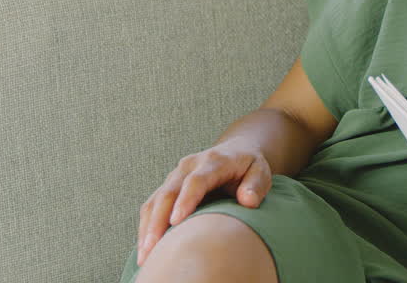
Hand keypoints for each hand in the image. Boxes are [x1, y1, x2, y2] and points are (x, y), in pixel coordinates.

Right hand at [136, 143, 272, 265]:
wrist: (236, 151)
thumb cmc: (249, 167)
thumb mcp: (261, 171)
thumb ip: (256, 185)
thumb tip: (247, 201)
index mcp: (214, 161)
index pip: (196, 181)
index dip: (185, 200)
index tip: (176, 222)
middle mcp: (189, 166)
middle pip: (168, 193)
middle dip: (158, 221)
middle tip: (152, 248)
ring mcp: (175, 175)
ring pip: (155, 201)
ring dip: (147, 228)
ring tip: (145, 255)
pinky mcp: (168, 186)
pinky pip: (152, 206)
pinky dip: (146, 226)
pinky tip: (146, 247)